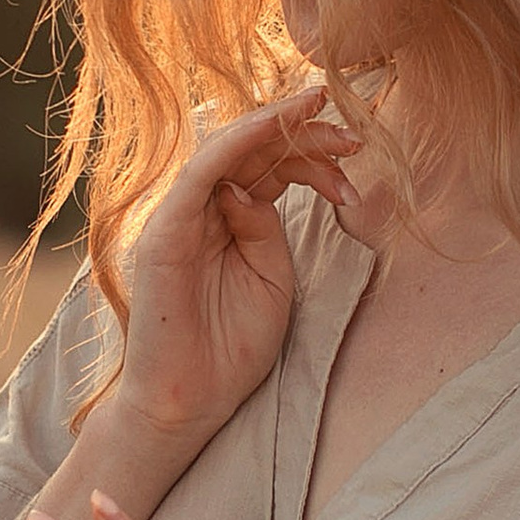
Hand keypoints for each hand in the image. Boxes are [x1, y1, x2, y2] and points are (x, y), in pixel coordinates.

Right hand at [116, 97, 356, 451]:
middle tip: (353, 133)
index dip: (310, 151)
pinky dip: (237, 143)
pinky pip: (201, 173)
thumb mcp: (270, 280)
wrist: (190, 403)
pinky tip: (272, 127)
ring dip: (277, 127)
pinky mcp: (165, 232)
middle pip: (252, 151)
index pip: (267, 167)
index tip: (354, 145)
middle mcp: (200, 211)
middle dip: (304, 134)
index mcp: (226, 220)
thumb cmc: (229, 348)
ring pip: (227, 150)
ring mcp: (179, 217)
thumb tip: (257, 190)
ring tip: (323, 116)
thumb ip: (266, 230)